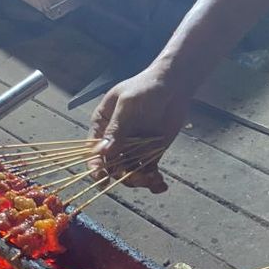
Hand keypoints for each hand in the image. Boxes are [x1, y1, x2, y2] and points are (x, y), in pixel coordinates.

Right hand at [89, 65, 191, 192]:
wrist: (174, 84)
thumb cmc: (145, 87)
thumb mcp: (128, 104)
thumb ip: (117, 128)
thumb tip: (103, 152)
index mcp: (102, 126)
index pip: (93, 151)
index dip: (95, 167)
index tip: (102, 180)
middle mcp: (115, 140)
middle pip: (112, 166)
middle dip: (123, 176)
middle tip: (138, 178)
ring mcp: (134, 148)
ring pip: (130, 172)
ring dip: (140, 180)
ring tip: (153, 179)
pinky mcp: (151, 153)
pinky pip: (148, 171)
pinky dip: (154, 182)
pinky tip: (161, 185)